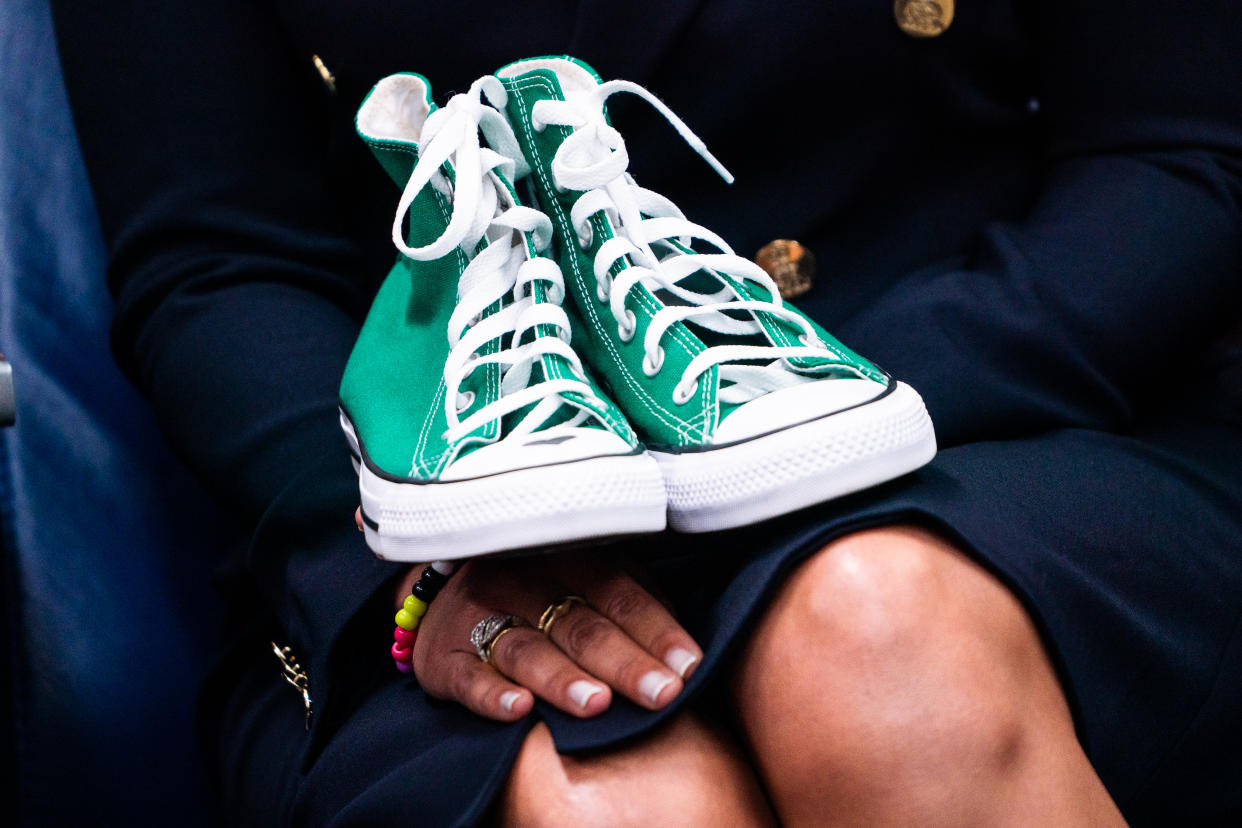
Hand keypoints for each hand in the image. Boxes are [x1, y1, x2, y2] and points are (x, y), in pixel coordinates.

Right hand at [395, 550, 702, 721]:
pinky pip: (467, 676)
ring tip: (598, 705)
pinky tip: (519, 711)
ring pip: (525, 649)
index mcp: (566, 559)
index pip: (619, 593)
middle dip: (624, 662)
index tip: (689, 666)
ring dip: (563, 678)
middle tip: (662, 693)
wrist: (438, 596)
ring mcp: (478, 617)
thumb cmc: (535, 593)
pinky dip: (492, 694)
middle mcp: (522, 581)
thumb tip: (682, 648)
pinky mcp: (443, 657)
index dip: (656, 630)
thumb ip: (631, 602)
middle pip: (580, 625)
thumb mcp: (583, 579)